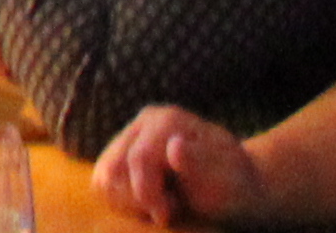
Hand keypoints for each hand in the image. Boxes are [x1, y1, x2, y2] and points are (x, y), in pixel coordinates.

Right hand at [93, 109, 254, 220]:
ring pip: (103, 177)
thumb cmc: (231, 182)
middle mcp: (142, 122)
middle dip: (137, 198)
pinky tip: (149, 200)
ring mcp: (129, 137)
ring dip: (129, 200)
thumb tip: (173, 147)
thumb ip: (199, 161)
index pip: (138, 159)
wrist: (233, 183)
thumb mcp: (224, 175)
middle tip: (168, 208)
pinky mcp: (120, 155)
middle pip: (113, 168)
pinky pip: (102, 182)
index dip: (146, 193)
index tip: (166, 215)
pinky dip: (122, 200)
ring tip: (160, 202)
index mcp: (166, 121)